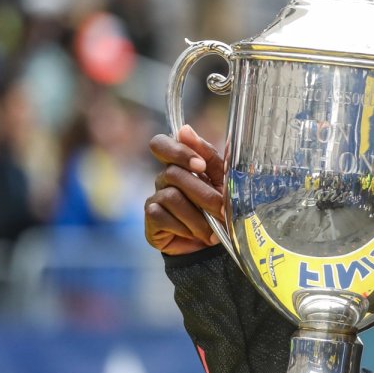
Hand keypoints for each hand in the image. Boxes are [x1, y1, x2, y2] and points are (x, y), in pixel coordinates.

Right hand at [144, 125, 225, 255]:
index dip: (178, 151)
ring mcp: (155, 197)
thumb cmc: (217, 206)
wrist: (211, 242)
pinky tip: (195, 233)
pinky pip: (163, 216)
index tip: (200, 165)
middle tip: (222, 209)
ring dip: (198, 216)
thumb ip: (210, 156)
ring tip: (213, 229)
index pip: (161, 144)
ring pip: (172, 197)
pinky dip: (185, 227)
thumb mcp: (221, 180)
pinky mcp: (151, 218)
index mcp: (181, 164)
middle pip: (174, 174)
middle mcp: (164, 178)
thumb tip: (186, 129)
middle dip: (203, 194)